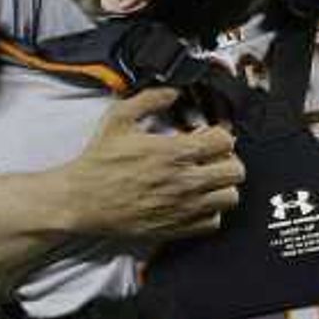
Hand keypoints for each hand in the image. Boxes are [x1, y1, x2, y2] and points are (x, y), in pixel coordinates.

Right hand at [68, 88, 242, 244]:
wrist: (83, 200)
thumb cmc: (99, 162)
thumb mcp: (119, 118)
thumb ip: (150, 99)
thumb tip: (173, 91)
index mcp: (174, 152)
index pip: (225, 141)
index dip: (220, 136)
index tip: (208, 137)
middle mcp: (185, 181)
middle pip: (235, 171)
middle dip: (227, 160)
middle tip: (213, 159)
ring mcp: (184, 207)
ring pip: (229, 198)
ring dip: (222, 186)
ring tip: (207, 180)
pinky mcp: (177, 228)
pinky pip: (213, 222)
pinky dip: (210, 212)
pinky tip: (196, 202)